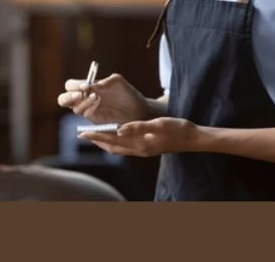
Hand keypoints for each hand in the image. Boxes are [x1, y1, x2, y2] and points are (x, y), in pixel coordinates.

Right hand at [57, 73, 151, 124]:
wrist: (138, 111)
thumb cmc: (127, 94)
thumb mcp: (117, 82)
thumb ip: (103, 82)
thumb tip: (89, 87)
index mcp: (87, 88)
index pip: (70, 85)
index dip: (74, 85)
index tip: (86, 86)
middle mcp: (84, 99)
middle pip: (64, 99)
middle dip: (68, 97)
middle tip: (80, 95)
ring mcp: (88, 111)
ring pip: (74, 108)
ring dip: (83, 102)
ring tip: (96, 98)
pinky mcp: (94, 121)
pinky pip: (85, 116)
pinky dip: (89, 109)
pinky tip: (98, 104)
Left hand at [79, 117, 198, 156]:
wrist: (193, 139)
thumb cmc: (178, 129)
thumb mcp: (159, 125)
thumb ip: (138, 127)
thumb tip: (119, 129)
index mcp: (140, 144)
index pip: (113, 140)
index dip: (97, 136)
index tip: (83, 132)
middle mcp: (139, 150)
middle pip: (112, 146)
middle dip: (97, 140)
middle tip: (82, 133)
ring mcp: (143, 150)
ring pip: (118, 148)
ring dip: (105, 141)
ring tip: (93, 134)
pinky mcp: (147, 147)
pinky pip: (125, 146)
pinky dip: (115, 141)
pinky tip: (114, 133)